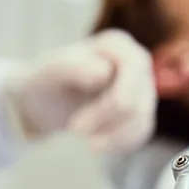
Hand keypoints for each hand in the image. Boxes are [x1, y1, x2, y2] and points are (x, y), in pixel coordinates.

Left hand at [4, 30, 156, 151]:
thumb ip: (73, 66)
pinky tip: (98, 144)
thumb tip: (104, 71)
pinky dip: (120, 143)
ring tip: (88, 143)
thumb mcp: (49, 73)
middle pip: (137, 102)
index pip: (132, 73)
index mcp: (117, 45)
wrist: (45, 103)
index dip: (109, 103)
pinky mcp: (142, 111)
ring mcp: (143, 89)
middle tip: (74, 131)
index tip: (74, 125)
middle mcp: (137, 64)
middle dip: (105, 122)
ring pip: (142, 121)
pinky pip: (141, 132)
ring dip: (113, 137)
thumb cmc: (46, 82)